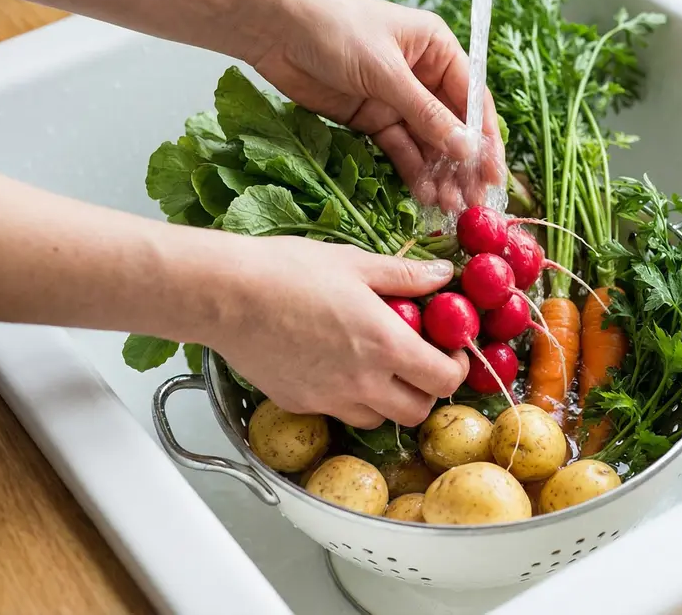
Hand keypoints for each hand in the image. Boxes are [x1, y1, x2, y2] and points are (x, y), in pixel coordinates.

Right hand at [202, 236, 467, 427]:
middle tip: (419, 363)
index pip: (444, 380)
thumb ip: (405, 275)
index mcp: (386, 345)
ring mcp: (329, 399)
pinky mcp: (300, 404)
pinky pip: (337, 413)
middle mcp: (363, 382)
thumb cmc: (286, 271)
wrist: (225, 295)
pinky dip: (347, 399)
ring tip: (376, 366)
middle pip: (417, 411)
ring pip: (378, 419)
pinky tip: (334, 366)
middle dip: (426, 391)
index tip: (450, 352)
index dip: (456, 368)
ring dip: (388, 400)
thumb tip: (442, 274)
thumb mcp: (355, 262)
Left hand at [251, 0, 505, 212]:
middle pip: (453, 126)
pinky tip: (423, 194)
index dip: (485, 138)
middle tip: (474, 202)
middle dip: (464, 164)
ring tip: (449, 206)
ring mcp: (396, 99)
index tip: (494, 173)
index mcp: (437, 48)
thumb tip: (465, 149)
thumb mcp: (385, 72)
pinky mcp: (371, 119)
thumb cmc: (334, 29)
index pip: (472, 98)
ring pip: (427, 143)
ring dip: (439, 174)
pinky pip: (399, 149)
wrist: (274, 29)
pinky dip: (412, 171)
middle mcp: (422, 75)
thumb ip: (425, 113)